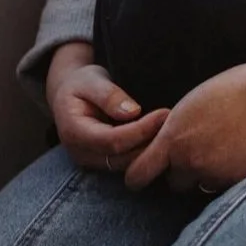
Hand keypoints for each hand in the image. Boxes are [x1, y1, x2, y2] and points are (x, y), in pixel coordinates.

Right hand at [46, 41, 167, 173]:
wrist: (69, 95)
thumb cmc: (81, 83)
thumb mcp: (92, 80)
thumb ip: (109, 95)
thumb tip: (132, 112)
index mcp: (73, 132)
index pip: (112, 141)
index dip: (140, 131)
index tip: (164, 114)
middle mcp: (80, 153)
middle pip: (121, 158)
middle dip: (149, 142)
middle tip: (176, 122)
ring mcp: (91, 161)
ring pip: (126, 165)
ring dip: (150, 150)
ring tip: (171, 128)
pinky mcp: (103, 162)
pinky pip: (126, 163)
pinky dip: (144, 152)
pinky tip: (161, 136)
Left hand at [125, 22, 245, 192]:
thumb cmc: (236, 88)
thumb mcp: (194, 103)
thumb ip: (175, 127)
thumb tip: (165, 138)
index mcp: (173, 137)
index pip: (137, 174)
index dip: (137, 176)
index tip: (145, 171)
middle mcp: (189, 159)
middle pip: (173, 183)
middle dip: (182, 172)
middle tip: (199, 153)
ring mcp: (213, 172)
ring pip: (200, 185)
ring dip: (206, 174)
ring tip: (223, 150)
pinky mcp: (236, 179)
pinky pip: (223, 185)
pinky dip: (228, 174)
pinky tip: (240, 152)